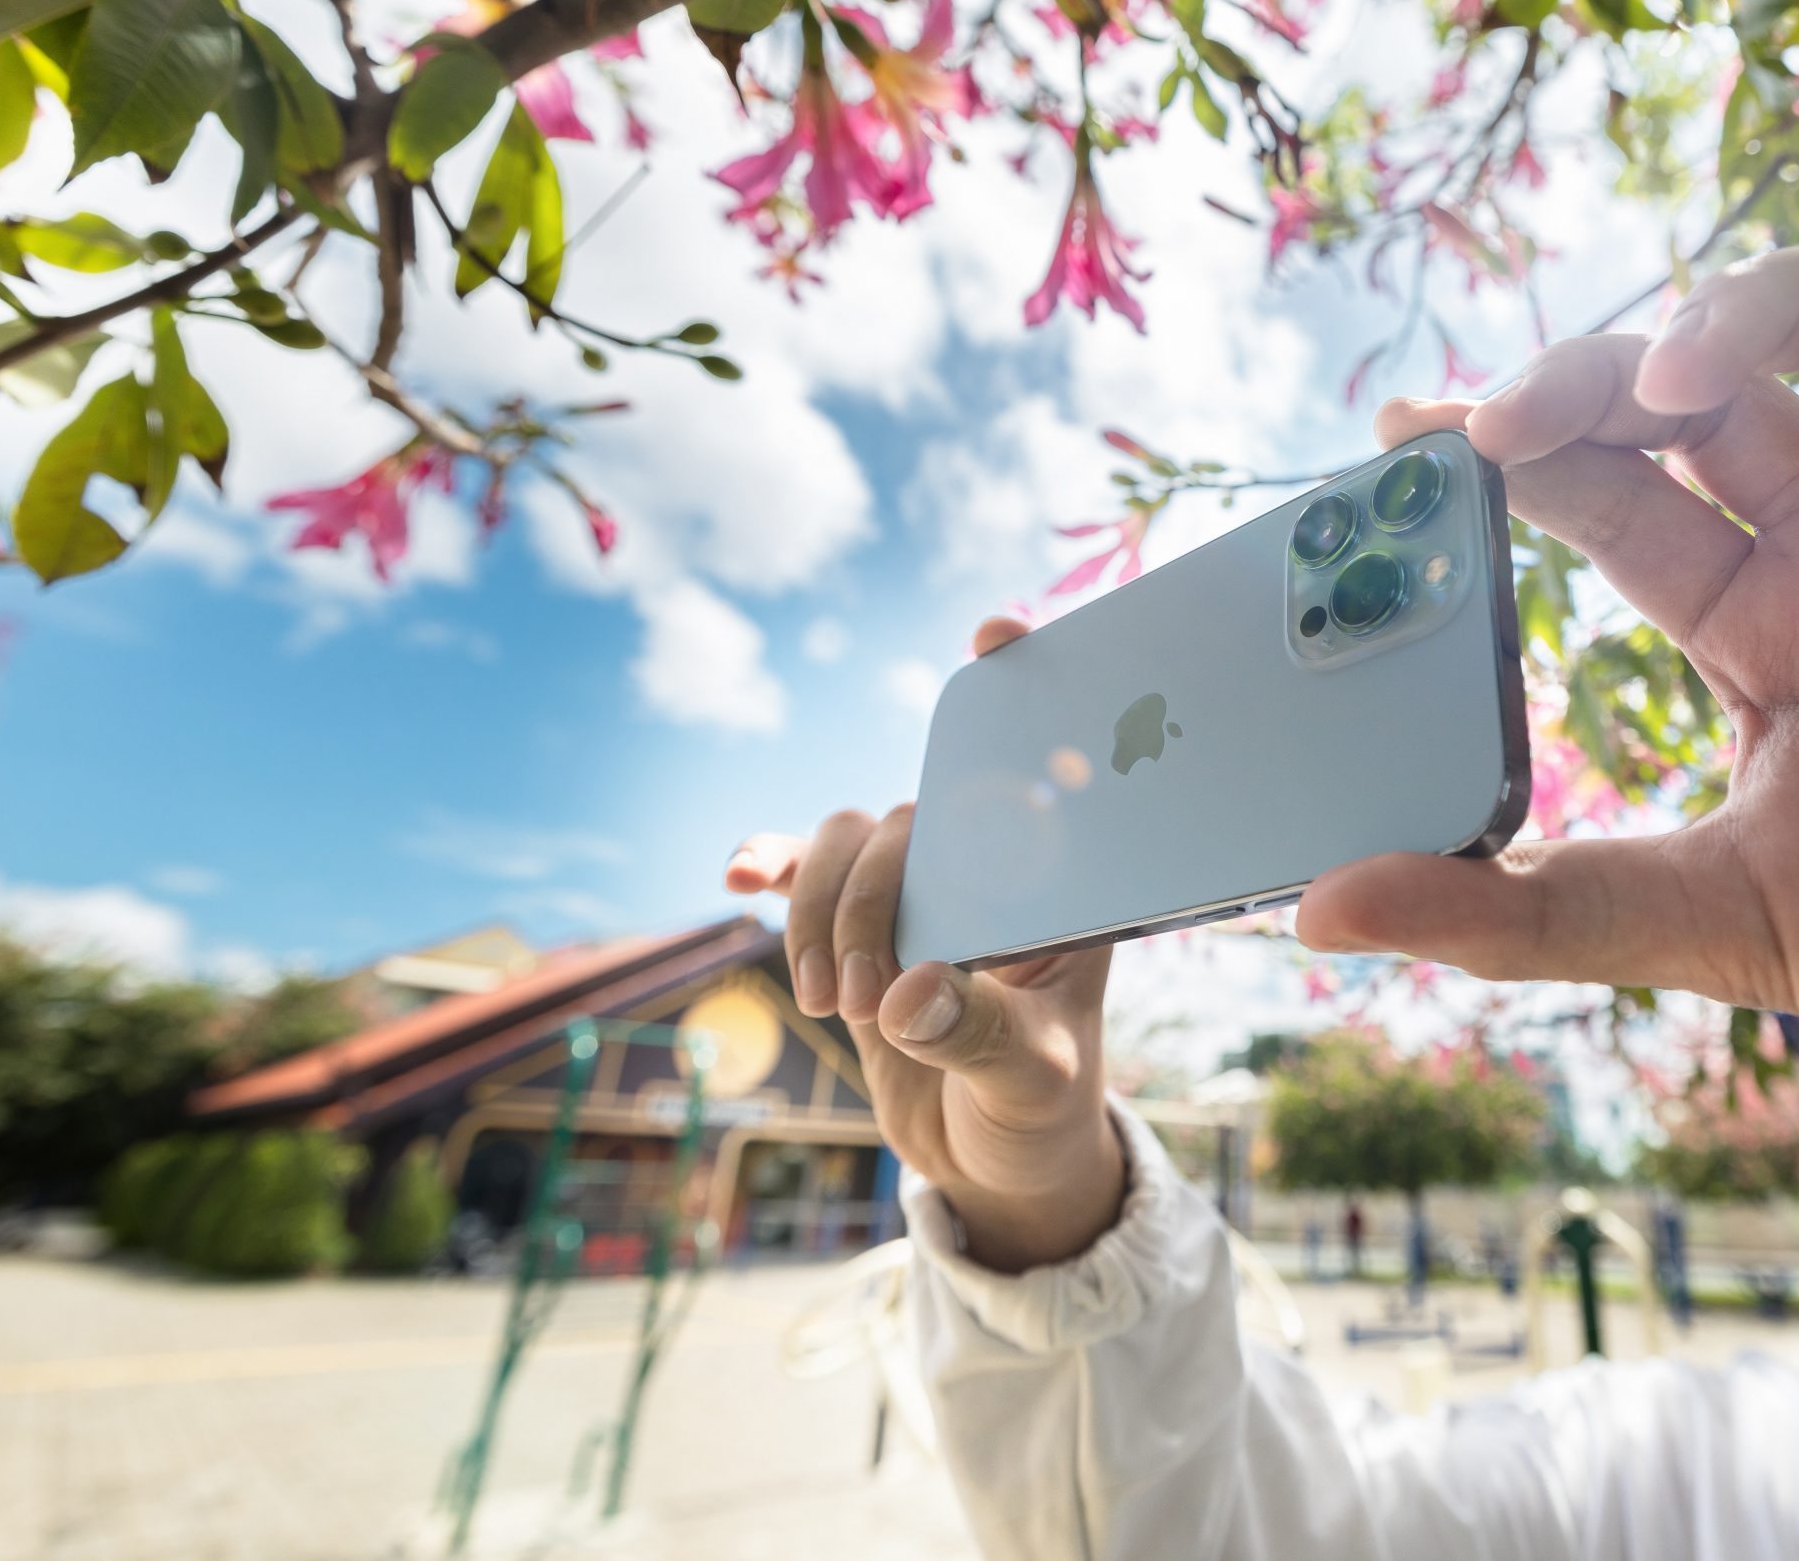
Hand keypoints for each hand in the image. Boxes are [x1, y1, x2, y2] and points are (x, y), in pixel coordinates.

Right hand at [726, 617, 1123, 1272]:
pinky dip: (772, 865)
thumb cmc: (1041, 1110)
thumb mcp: (1030, 1076)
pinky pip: (803, 874)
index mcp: (1061, 882)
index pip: (1049, 761)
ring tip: (832, 1003)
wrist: (992, 1163)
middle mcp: (990, 866)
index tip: (993, 636)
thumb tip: (901, 992)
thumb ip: (974, 1031)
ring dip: (820, 912)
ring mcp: (919, 890)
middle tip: (863, 997)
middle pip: (910, 813)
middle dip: (869, 896)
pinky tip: (738, 872)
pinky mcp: (856, 924)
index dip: (1025, 685)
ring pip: (848, 840)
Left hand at [1299, 152, 1798, 1272]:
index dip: (1503, 463)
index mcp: (1788, 641)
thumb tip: (1322, 913)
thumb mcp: (1763, 935)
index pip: (1615, 509)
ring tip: (1683, 377)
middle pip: (1713, 396)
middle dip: (1598, 378)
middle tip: (1508, 413)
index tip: (1392, 439)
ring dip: (1755, 306)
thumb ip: (1549, 911)